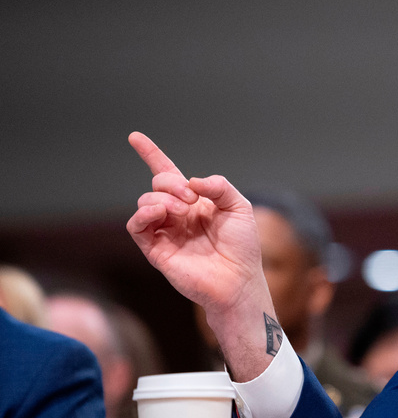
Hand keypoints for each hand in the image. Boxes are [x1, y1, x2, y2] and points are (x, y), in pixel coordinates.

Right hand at [126, 132, 277, 379]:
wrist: (238, 279)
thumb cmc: (242, 247)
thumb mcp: (239, 207)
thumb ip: (219, 186)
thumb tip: (191, 181)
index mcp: (196, 203)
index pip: (169, 175)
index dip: (152, 155)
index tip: (135, 137)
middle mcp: (177, 215)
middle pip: (159, 184)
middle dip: (172, 183)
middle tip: (190, 198)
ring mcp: (165, 232)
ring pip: (146, 201)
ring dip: (162, 198)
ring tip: (181, 210)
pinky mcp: (155, 249)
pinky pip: (136, 226)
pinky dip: (143, 214)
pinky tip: (160, 212)